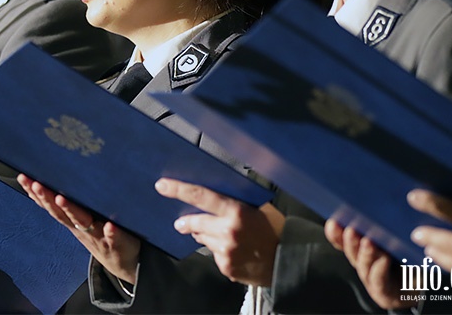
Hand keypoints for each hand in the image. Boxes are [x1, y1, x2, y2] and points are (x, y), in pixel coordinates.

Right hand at [18, 174, 139, 283]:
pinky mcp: (116, 242)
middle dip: (47, 198)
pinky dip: (111, 232)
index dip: (36, 193)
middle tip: (36, 184)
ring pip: (81, 222)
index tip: (24, 178)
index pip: (50, 205)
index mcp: (72, 221)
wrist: (121, 263)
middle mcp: (80, 228)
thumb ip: (69, 205)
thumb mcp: (81, 221)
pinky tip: (110, 225)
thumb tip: (54, 184)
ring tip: (61, 199)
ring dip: (70, 211)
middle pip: (60, 213)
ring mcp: (97, 235)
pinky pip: (113, 237)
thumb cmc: (100, 236)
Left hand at [154, 178, 282, 285]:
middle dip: (186, 221)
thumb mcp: (258, 207)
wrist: (289, 259)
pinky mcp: (226, 267)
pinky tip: (233, 250)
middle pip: (196, 221)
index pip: (201, 196)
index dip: (178, 189)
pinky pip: (213, 254)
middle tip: (181, 222)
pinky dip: (218, 251)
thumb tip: (212, 195)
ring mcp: (226, 251)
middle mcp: (228, 231)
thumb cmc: (275, 229)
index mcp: (237, 211)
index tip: (162, 186)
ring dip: (205, 235)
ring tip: (222, 235)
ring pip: (203, 239)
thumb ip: (235, 201)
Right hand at [325, 220, 414, 309]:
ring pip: (363, 265)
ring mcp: (371, 279)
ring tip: (368, 242)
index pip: (342, 240)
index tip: (333, 221)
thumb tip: (379, 200)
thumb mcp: (395, 238)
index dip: (335, 233)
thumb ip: (385, 225)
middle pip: (351, 252)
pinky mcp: (383, 292)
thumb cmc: (407, 260)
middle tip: (351, 229)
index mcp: (361, 249)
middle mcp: (363, 264)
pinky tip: (384, 258)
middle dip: (350, 240)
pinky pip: (379, 280)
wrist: (419, 287)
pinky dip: (379, 269)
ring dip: (365, 253)